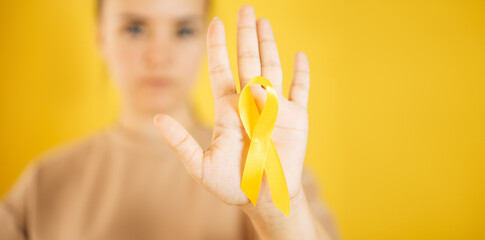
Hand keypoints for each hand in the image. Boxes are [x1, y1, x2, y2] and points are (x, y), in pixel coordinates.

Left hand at [154, 5, 309, 211]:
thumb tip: (156, 119)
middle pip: (247, 60)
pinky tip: (300, 55)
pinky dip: (301, 73)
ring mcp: (274, 107)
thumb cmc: (232, 184)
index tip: (216, 23)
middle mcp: (250, 102)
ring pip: (271, 67)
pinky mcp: (296, 118)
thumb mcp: (200, 165)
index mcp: (228, 109)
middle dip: (245, 35)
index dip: (218, 46)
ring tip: (264, 22)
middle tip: (245, 9)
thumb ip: (180, 142)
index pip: (221, 69)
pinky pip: (300, 90)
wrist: (263, 197)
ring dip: (269, 44)